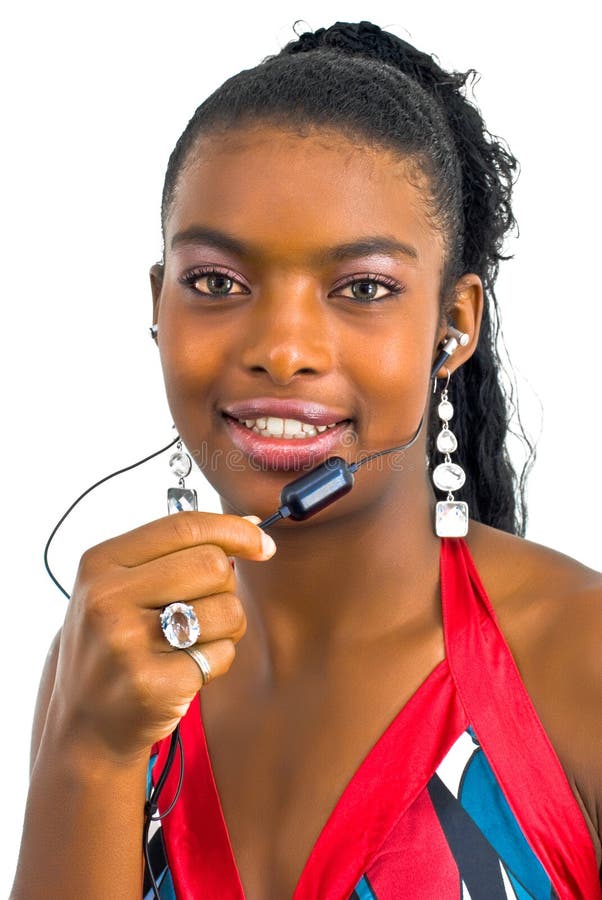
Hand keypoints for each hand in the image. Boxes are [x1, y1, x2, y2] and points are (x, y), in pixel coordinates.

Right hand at [49, 511, 274, 761]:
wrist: (84, 724)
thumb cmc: (118, 643)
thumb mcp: (123, 587)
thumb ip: (177, 553)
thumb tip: (254, 526)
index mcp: (100, 563)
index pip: (184, 527)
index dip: (235, 529)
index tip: (263, 543)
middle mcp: (107, 598)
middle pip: (212, 564)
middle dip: (226, 587)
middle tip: (206, 610)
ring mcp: (125, 643)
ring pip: (226, 609)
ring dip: (225, 628)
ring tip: (192, 643)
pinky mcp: (151, 684)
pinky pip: (221, 654)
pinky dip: (215, 662)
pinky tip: (183, 672)